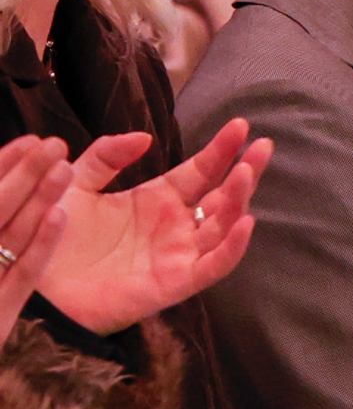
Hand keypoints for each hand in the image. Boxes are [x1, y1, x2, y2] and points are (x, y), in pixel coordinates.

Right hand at [0, 136, 71, 342]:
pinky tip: (61, 214)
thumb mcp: (1, 263)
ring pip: (9, 237)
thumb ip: (5, 215)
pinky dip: (40, 243)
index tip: (29, 141)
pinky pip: (21, 275)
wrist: (0, 377)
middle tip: (53, 143)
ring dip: (35, 198)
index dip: (1, 166)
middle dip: (21, 174)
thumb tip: (50, 194)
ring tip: (62, 166)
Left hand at [36, 119, 272, 333]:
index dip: (222, 149)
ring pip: (223, 226)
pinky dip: (233, 247)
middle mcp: (175, 227)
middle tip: (263, 146)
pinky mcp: (175, 283)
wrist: (32, 279)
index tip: (240, 125)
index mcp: (157, 201)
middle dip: (246, 171)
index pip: (201, 171)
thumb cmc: (53, 234)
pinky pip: (213, 267)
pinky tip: (246, 222)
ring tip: (246, 173)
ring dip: (239, 200)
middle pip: (223, 197)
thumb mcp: (76, 182)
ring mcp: (178, 255)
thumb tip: (146, 138)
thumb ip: (107, 155)